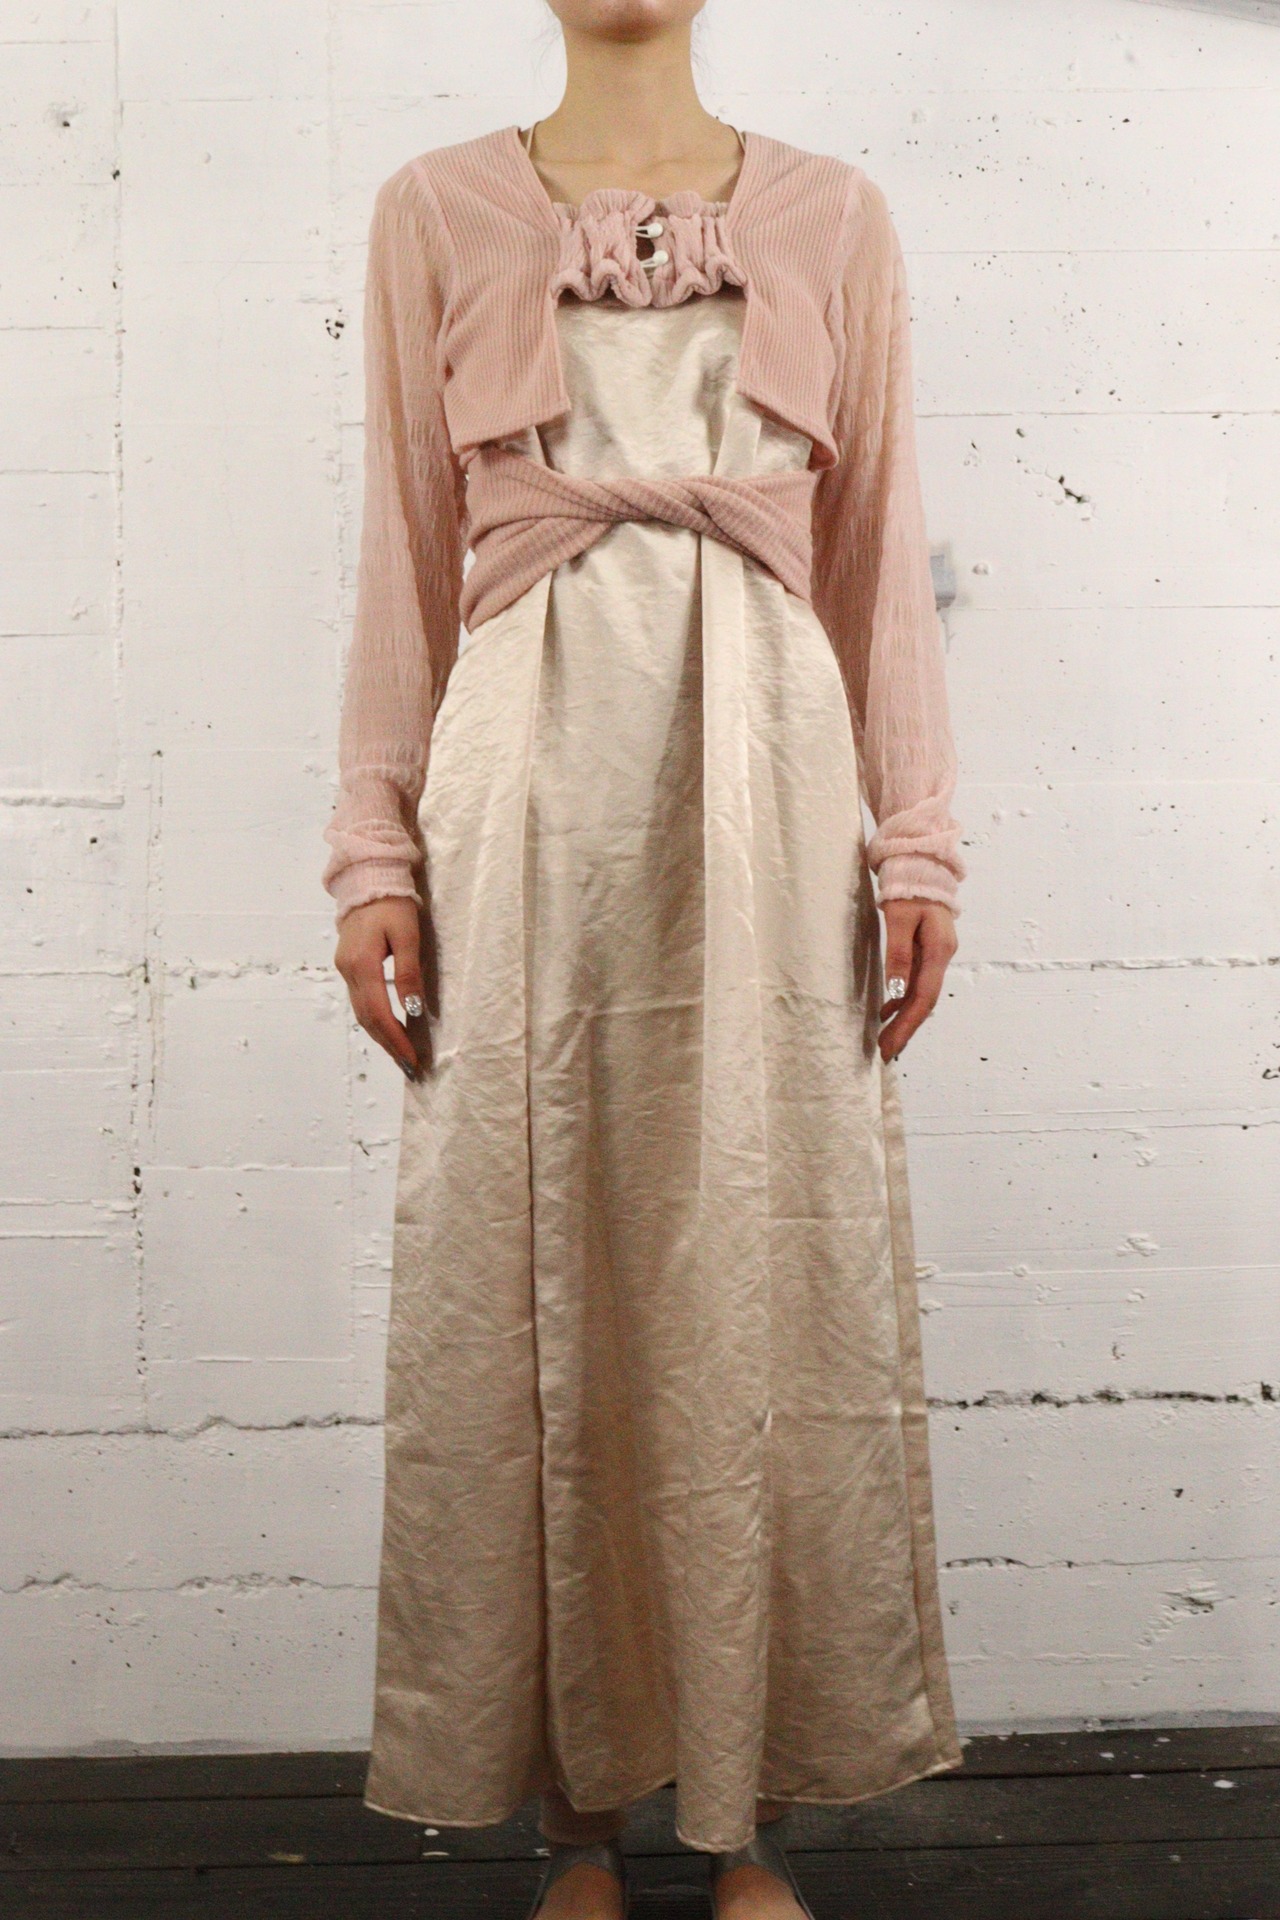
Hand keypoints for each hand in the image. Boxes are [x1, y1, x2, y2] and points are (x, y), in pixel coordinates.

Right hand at [334, 896, 427, 1079]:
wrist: (368, 878)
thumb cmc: (393, 904)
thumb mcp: (408, 936)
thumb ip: (408, 973)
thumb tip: (413, 1008)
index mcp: (362, 965)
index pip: (379, 1012)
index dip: (395, 1038)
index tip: (411, 1058)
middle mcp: (349, 971)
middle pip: (367, 1018)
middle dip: (388, 1044)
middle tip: (409, 1065)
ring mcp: (345, 969)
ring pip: (361, 1012)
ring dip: (380, 1035)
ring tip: (400, 1053)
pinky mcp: (348, 965)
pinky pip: (361, 1000)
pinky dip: (374, 1018)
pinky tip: (388, 1027)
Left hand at [877, 897, 957, 1062]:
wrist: (921, 861)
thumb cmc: (908, 884)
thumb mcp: (899, 918)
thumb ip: (898, 953)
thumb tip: (896, 991)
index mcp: (938, 950)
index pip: (923, 998)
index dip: (907, 1025)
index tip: (890, 1047)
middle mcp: (942, 956)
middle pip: (924, 1001)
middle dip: (905, 1028)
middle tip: (884, 1051)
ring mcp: (936, 953)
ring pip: (921, 993)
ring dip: (904, 1017)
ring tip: (885, 1038)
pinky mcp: (928, 948)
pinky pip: (916, 981)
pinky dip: (902, 998)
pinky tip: (887, 1009)